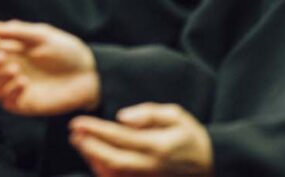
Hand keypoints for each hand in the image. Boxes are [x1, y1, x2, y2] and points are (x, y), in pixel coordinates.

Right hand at [0, 20, 100, 116]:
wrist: (90, 74)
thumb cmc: (67, 51)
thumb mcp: (42, 35)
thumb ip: (16, 31)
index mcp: (10, 50)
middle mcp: (8, 69)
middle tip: (1, 56)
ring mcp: (15, 88)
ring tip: (17, 71)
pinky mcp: (25, 104)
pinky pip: (7, 102)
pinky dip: (10, 92)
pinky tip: (24, 83)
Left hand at [69, 104, 213, 176]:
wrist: (211, 163)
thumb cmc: (191, 135)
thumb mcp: (175, 114)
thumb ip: (148, 113)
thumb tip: (121, 117)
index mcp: (156, 145)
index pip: (119, 137)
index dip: (95, 130)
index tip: (77, 122)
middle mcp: (149, 165)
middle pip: (111, 159)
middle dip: (88, 146)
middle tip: (73, 133)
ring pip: (113, 173)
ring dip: (93, 159)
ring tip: (79, 143)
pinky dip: (104, 171)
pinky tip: (94, 159)